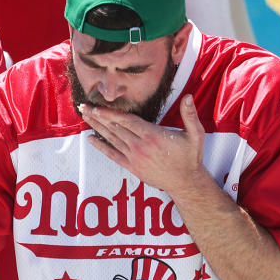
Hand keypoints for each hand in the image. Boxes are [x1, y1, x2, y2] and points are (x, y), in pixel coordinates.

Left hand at [80, 95, 210, 195]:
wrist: (186, 182)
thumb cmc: (190, 157)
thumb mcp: (196, 134)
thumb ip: (190, 115)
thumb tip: (188, 96)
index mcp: (152, 135)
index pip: (126, 121)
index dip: (109, 113)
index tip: (96, 106)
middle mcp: (140, 146)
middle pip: (114, 128)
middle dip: (97, 116)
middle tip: (82, 107)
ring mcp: (134, 157)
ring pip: (111, 139)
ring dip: (96, 127)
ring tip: (84, 117)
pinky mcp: (132, 167)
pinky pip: (112, 155)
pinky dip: (100, 147)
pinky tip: (90, 139)